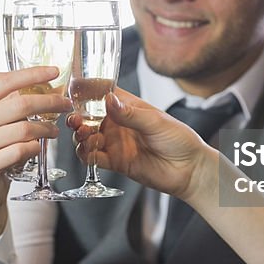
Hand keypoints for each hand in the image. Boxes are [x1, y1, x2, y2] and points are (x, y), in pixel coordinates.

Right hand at [0, 66, 71, 209]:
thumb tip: (24, 85)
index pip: (3, 80)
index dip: (32, 73)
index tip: (53, 71)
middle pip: (21, 103)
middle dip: (50, 101)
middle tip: (64, 103)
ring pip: (24, 129)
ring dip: (46, 129)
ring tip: (53, 131)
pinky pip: (20, 152)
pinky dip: (33, 148)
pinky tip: (37, 147)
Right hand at [68, 88, 217, 201]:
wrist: (189, 170)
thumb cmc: (179, 139)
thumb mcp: (156, 122)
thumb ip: (130, 114)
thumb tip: (108, 100)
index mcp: (127, 107)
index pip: (101, 95)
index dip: (86, 93)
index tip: (74, 93)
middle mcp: (117, 123)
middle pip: (88, 117)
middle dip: (77, 117)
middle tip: (75, 120)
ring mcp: (115, 143)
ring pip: (87, 137)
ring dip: (80, 135)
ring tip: (85, 135)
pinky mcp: (115, 162)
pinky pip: (93, 158)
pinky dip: (86, 154)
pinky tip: (89, 151)